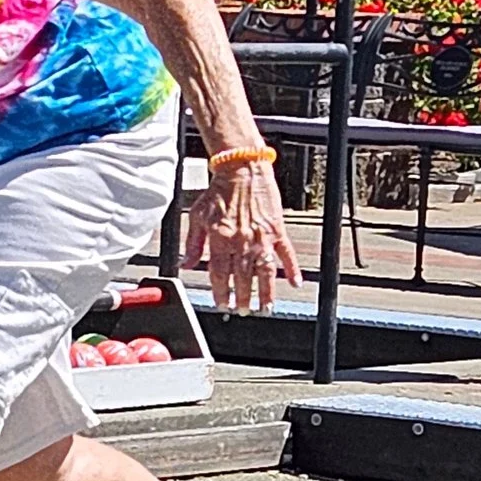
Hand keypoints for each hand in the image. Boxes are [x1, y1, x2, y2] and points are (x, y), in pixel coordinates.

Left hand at [183, 161, 302, 313]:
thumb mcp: (198, 217)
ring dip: (266, 292)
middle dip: (243, 298)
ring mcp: (262, 237)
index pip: (220, 274)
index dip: (221, 293)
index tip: (222, 304)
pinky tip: (295, 282)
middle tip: (243, 311)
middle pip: (243, 278)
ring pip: (266, 272)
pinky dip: (292, 269)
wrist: (242, 170)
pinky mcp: (277, 230)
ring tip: (265, 307)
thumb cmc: (219, 191)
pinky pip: (287, 254)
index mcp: (221, 239)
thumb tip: (185, 265)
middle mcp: (242, 241)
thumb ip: (193, 244)